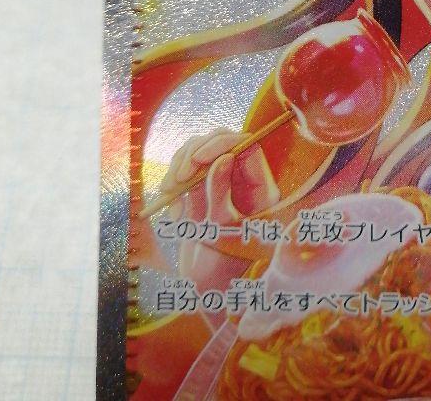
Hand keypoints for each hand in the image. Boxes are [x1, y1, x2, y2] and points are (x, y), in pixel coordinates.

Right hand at [158, 128, 279, 294]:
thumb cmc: (223, 264)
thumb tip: (224, 157)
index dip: (221, 144)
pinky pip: (184, 170)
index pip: (246, 145)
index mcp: (260, 186)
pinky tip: (173, 211)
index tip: (196, 158)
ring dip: (179, 166)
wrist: (207, 289)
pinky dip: (172, 184)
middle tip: (178, 177)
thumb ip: (222, 192)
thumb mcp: (223, 229)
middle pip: (221, 141)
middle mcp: (242, 179)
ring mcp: (220, 182)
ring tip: (170, 193)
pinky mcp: (200, 189)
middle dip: (195, 152)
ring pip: (199, 151)